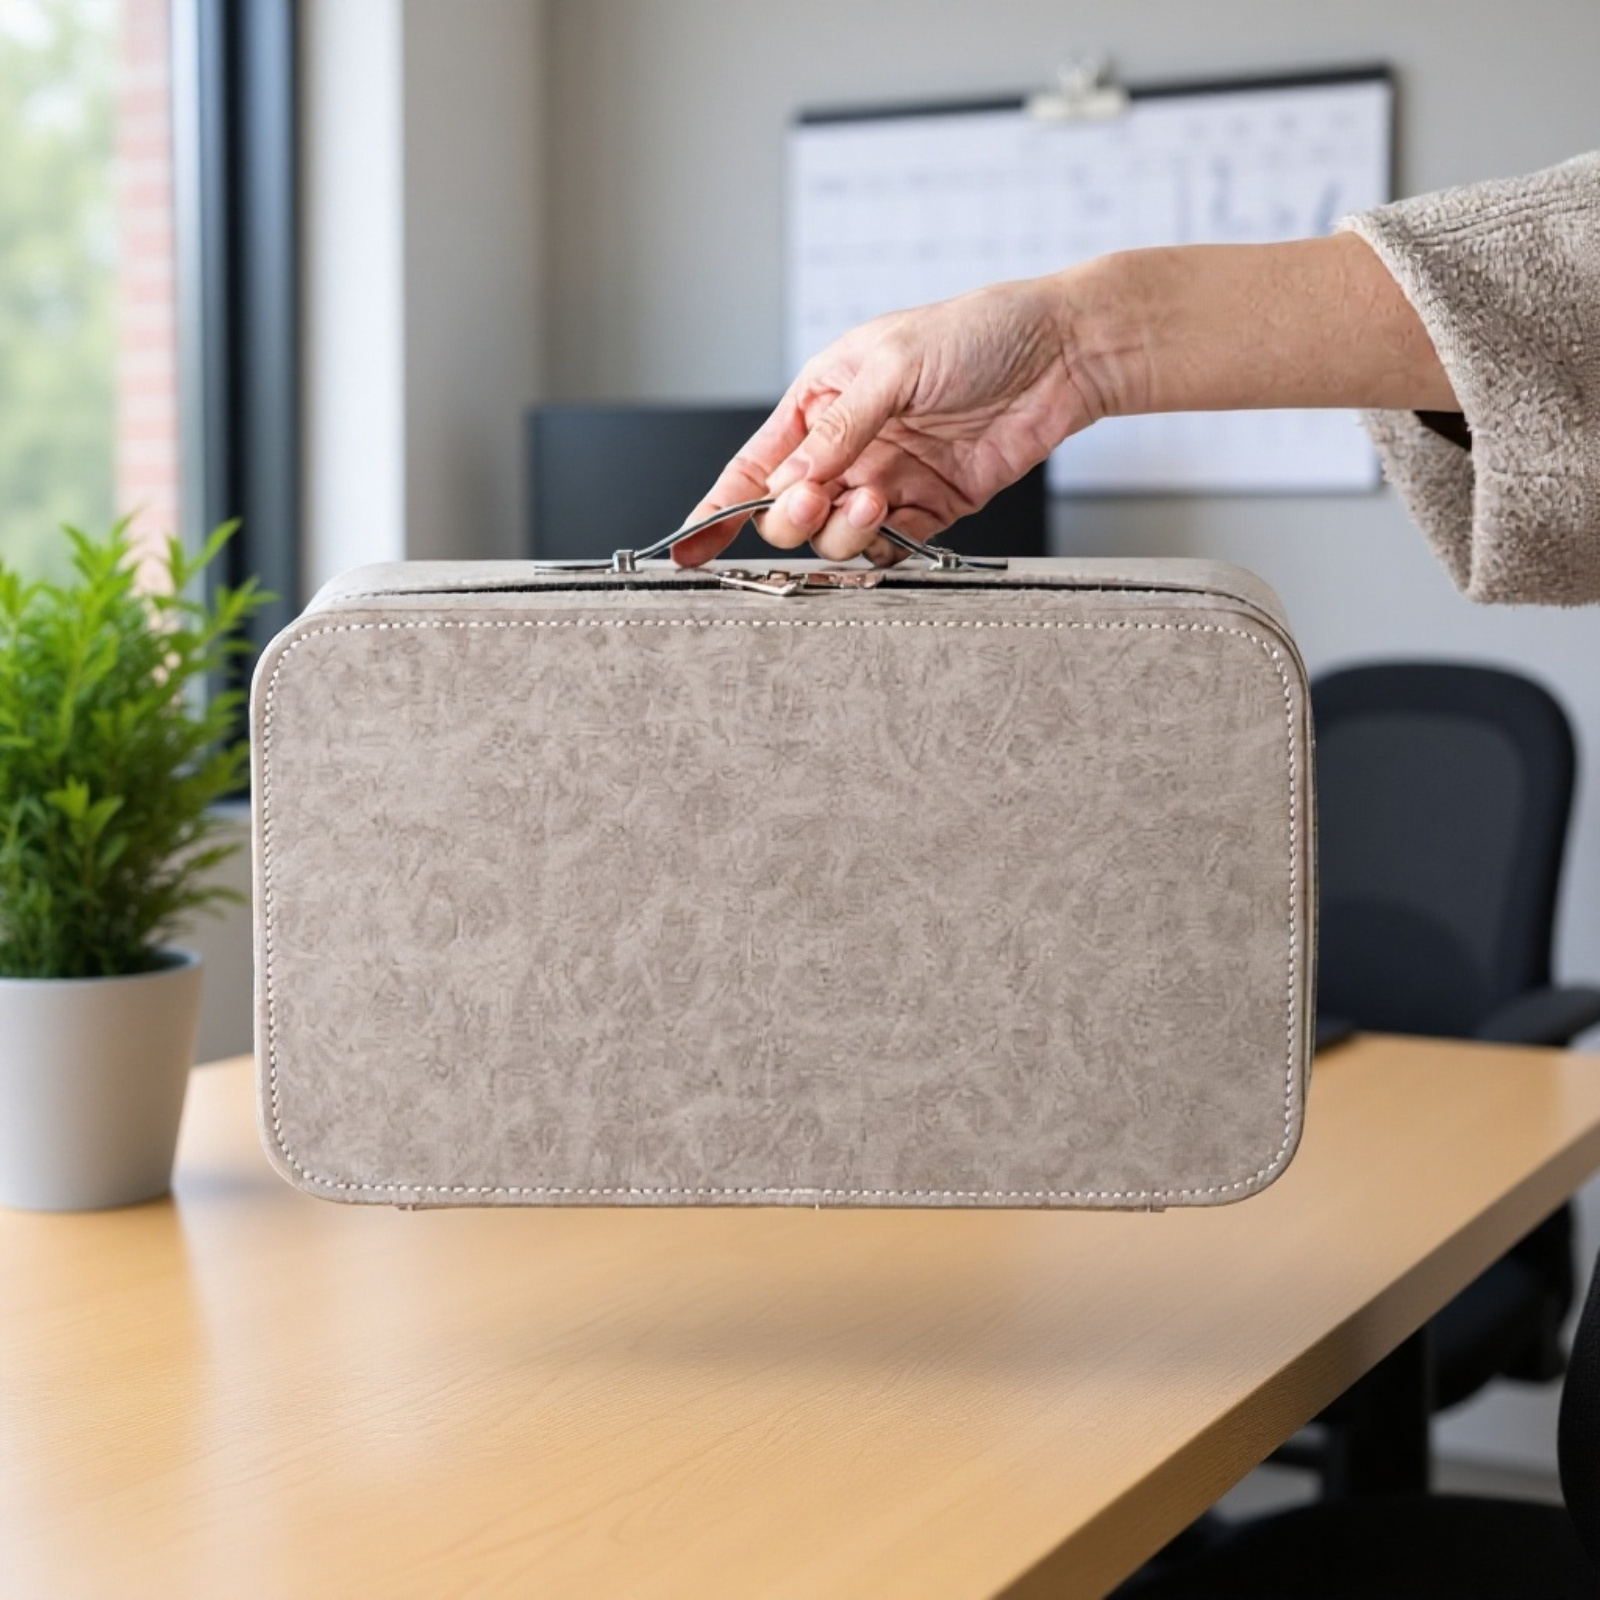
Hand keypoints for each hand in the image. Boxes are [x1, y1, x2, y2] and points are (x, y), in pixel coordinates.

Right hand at [672, 274, 1107, 565]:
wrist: (1062, 354)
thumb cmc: (979, 333)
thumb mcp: (894, 363)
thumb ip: (841, 428)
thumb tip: (792, 480)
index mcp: (821, 401)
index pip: (754, 466)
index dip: (716, 510)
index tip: (688, 549)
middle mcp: (848, 447)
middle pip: (788, 511)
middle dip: (790, 516)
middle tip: (815, 500)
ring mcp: (887, 481)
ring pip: (836, 537)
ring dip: (843, 529)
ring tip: (875, 497)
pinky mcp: (931, 509)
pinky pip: (890, 548)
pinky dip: (883, 546)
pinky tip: (895, 515)